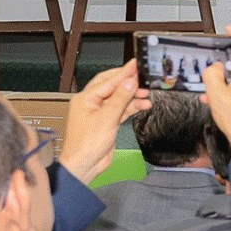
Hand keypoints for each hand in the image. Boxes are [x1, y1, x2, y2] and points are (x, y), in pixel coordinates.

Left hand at [58, 60, 149, 183]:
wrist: (84, 165)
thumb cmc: (85, 145)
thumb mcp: (107, 118)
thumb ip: (120, 99)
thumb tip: (129, 82)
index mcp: (85, 98)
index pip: (108, 80)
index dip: (124, 72)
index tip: (135, 65)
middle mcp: (91, 103)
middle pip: (113, 86)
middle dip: (128, 82)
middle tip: (142, 76)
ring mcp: (99, 113)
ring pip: (119, 98)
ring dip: (132, 96)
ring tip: (146, 93)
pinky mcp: (107, 122)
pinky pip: (121, 110)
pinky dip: (132, 107)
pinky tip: (143, 105)